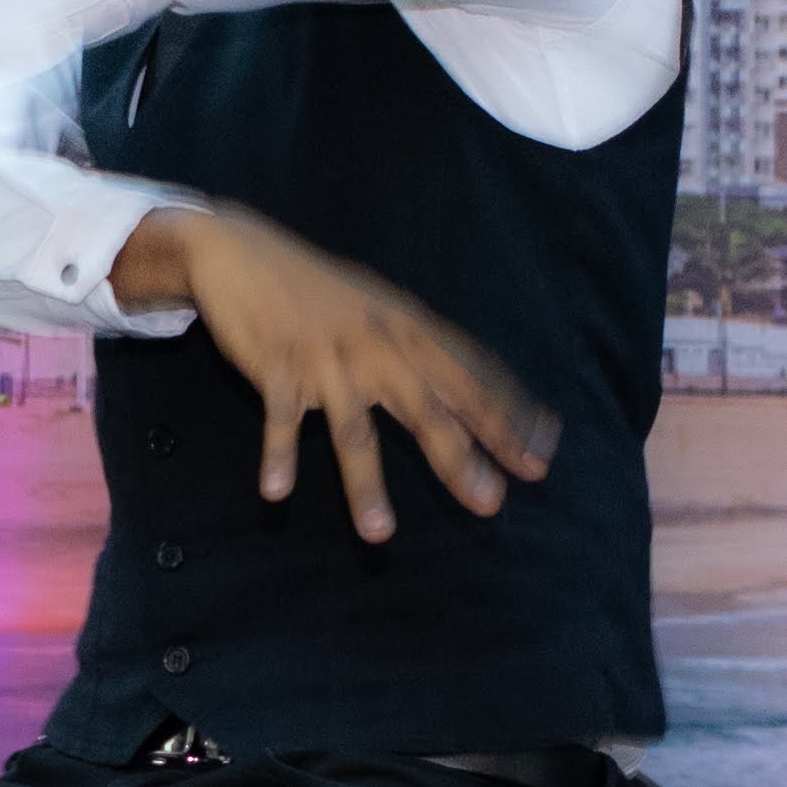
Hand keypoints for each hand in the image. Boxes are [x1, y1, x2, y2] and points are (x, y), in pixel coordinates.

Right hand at [111, 205, 556, 541]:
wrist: (244, 252)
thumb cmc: (320, 290)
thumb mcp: (382, 309)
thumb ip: (424, 347)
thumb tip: (476, 386)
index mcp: (408, 328)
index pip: (472, 377)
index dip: (509, 417)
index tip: (542, 456)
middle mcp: (376, 344)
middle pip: (427, 408)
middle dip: (460, 457)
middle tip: (491, 504)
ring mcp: (326, 358)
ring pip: (354, 430)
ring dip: (366, 484)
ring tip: (381, 534)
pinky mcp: (277, 366)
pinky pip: (282, 419)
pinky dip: (278, 454)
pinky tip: (277, 493)